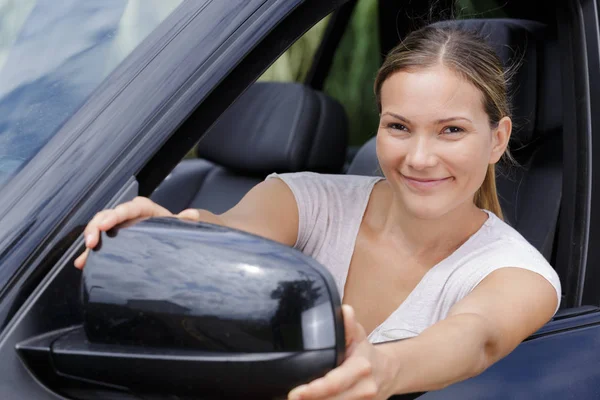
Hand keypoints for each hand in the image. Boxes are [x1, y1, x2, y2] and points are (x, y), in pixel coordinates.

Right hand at [74, 197, 200, 268]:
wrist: (180, 239)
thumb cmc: (182, 228)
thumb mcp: (186, 224)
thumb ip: (189, 219)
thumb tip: (191, 214)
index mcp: (146, 210)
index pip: (129, 208)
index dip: (116, 214)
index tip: (105, 224)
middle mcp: (132, 217)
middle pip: (109, 216)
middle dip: (96, 227)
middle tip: (91, 242)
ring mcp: (123, 229)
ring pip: (101, 229)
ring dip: (91, 241)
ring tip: (83, 258)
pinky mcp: (119, 241)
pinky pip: (103, 245)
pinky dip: (92, 254)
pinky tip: (83, 264)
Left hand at [288, 305, 395, 399]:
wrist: (387, 372)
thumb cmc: (365, 353)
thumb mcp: (358, 335)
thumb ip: (347, 325)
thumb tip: (344, 310)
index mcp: (361, 367)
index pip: (335, 383)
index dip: (314, 390)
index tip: (296, 393)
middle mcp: (364, 389)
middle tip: (292, 398)